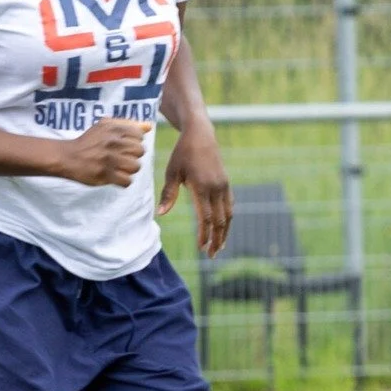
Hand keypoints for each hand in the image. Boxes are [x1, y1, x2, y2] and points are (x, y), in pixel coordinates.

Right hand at [56, 119, 151, 187]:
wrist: (67, 157)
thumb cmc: (89, 142)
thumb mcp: (105, 126)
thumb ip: (128, 125)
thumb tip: (149, 126)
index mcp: (114, 129)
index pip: (140, 136)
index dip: (134, 142)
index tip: (123, 146)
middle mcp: (113, 143)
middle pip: (140, 151)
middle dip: (133, 155)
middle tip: (121, 158)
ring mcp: (109, 159)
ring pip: (136, 166)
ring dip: (129, 169)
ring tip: (119, 168)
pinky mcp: (105, 174)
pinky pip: (127, 181)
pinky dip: (123, 181)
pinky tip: (116, 177)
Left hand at [160, 123, 232, 255]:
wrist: (201, 135)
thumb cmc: (183, 153)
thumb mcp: (172, 172)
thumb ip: (168, 194)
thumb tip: (160, 214)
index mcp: (203, 187)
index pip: (207, 217)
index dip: (205, 234)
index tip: (201, 248)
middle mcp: (217, 188)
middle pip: (221, 220)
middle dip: (217, 239)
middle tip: (211, 255)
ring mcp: (224, 186)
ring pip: (228, 214)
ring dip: (224, 232)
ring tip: (219, 247)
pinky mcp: (226, 183)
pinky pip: (229, 206)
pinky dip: (227, 219)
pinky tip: (222, 228)